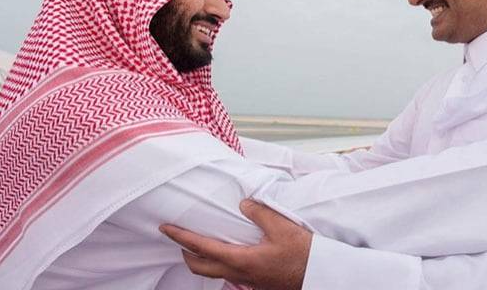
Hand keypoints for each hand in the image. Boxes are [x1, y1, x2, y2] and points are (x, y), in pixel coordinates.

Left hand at [159, 199, 311, 289]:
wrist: (320, 276)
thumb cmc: (303, 255)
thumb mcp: (282, 227)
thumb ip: (260, 213)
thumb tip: (243, 205)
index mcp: (241, 260)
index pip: (201, 248)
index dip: (181, 237)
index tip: (166, 228)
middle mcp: (239, 274)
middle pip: (199, 267)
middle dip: (185, 253)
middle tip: (180, 237)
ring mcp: (247, 281)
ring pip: (214, 273)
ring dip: (201, 259)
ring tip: (201, 243)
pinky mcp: (256, 282)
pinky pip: (229, 274)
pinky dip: (219, 262)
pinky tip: (229, 251)